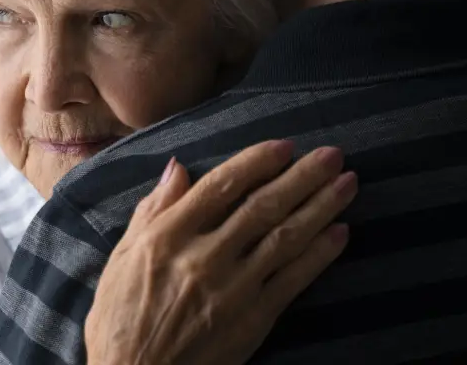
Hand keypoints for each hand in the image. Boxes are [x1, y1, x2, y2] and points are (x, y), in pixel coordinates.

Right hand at [84, 140, 356, 364]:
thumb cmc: (119, 319)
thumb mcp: (121, 257)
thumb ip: (152, 210)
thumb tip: (177, 168)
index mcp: (167, 237)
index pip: (221, 186)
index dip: (257, 162)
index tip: (284, 146)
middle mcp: (203, 257)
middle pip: (262, 206)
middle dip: (302, 176)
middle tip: (333, 155)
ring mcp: (232, 289)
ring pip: (285, 237)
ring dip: (321, 207)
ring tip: (348, 183)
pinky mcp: (253, 320)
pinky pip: (293, 279)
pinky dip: (319, 254)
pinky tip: (340, 233)